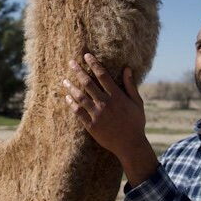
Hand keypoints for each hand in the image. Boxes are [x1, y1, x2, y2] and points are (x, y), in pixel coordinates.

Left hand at [62, 53, 157, 185]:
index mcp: (117, 96)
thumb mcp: (137, 103)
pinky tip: (67, 98)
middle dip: (78, 71)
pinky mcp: (91, 125)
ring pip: (80, 97)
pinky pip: (78, 112)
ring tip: (64, 80)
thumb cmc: (136, 123)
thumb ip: (130, 85)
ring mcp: (97, 115)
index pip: (103, 75)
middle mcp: (105, 103)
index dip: (94, 64)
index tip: (86, 55)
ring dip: (71, 87)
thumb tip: (127, 68)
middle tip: (70, 62)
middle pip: (88, 83)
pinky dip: (72, 104)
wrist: (130, 145)